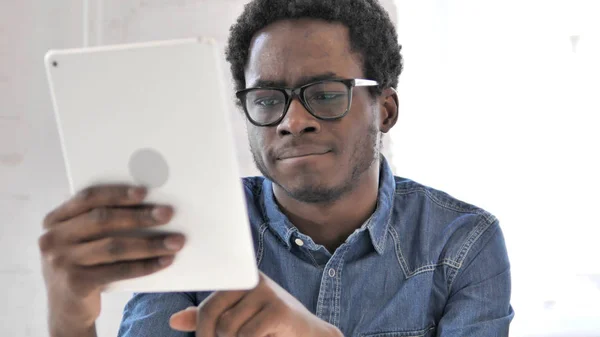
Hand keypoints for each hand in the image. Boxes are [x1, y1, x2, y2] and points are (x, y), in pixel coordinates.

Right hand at [38, 185, 184, 336]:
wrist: (67, 307)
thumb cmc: (82, 263)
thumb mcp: (81, 240)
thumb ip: (99, 221)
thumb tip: (148, 204)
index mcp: (55, 220)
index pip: (88, 198)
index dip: (117, 193)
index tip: (144, 191)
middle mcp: (53, 239)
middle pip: (102, 220)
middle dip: (139, 216)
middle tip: (167, 213)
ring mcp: (62, 262)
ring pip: (114, 247)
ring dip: (150, 243)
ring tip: (175, 241)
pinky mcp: (76, 283)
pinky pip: (118, 271)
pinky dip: (145, 266)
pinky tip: (163, 261)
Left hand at [169, 272, 342, 336]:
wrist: (310, 335)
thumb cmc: (271, 328)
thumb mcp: (237, 321)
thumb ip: (209, 319)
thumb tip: (174, 320)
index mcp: (241, 280)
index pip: (209, 305)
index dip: (203, 329)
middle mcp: (254, 281)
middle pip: (214, 316)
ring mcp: (268, 293)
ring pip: (230, 328)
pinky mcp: (279, 310)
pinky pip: (248, 334)